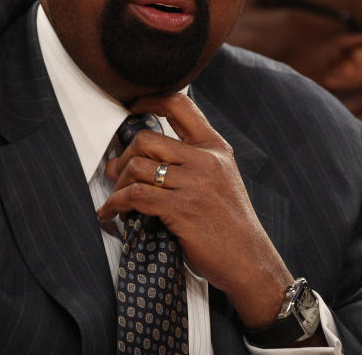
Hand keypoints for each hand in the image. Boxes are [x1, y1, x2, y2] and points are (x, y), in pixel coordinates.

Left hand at [97, 92, 291, 328]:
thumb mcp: (222, 179)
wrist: (250, 261)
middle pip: (146, 138)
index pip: (180, 105)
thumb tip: (145, 152)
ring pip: (137, 167)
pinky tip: (111, 213)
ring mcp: (194, 184)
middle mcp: (206, 159)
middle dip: (124, 157)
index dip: (150, 100)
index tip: (133, 106)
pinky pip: (135, 196)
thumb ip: (194, 160)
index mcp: (216, 147)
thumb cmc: (231, 224)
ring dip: (117, 184)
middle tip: (117, 173)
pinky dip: (115, 204)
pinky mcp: (182, 209)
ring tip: (117, 198)